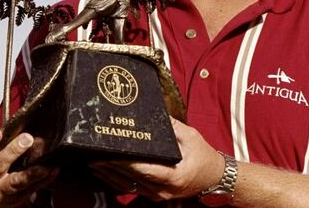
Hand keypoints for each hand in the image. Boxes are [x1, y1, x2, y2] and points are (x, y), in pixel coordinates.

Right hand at [0, 129, 57, 206]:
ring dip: (31, 171)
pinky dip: (43, 179)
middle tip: (27, 138)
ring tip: (44, 163)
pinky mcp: (14, 200)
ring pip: (16, 182)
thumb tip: (21, 124)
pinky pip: (31, 189)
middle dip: (13, 151)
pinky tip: (52, 169)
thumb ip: (0, 141)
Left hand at [89, 118, 223, 200]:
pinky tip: (104, 173)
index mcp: (173, 176)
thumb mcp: (191, 137)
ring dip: (109, 175)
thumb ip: (172, 126)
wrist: (215, 177)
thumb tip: (155, 112)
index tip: (110, 153)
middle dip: (110, 167)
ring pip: (129, 186)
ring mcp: (158, 196)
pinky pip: (132, 188)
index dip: (125, 162)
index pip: (144, 169)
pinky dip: (116, 180)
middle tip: (93, 155)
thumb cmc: (204, 157)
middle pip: (132, 178)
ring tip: (93, 163)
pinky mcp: (155, 196)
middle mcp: (163, 190)